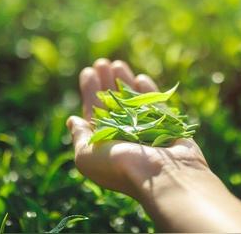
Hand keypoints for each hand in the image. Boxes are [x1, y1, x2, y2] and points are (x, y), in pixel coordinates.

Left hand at [67, 58, 240, 231]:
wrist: (164, 176)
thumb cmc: (122, 168)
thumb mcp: (87, 156)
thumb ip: (79, 137)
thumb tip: (73, 120)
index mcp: (105, 144)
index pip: (94, 113)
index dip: (90, 91)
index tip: (88, 72)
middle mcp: (125, 136)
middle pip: (113, 104)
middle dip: (106, 83)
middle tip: (102, 62)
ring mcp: (147, 129)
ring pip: (133, 100)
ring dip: (125, 82)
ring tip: (118, 64)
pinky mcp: (167, 125)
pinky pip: (155, 103)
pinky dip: (148, 90)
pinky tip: (140, 77)